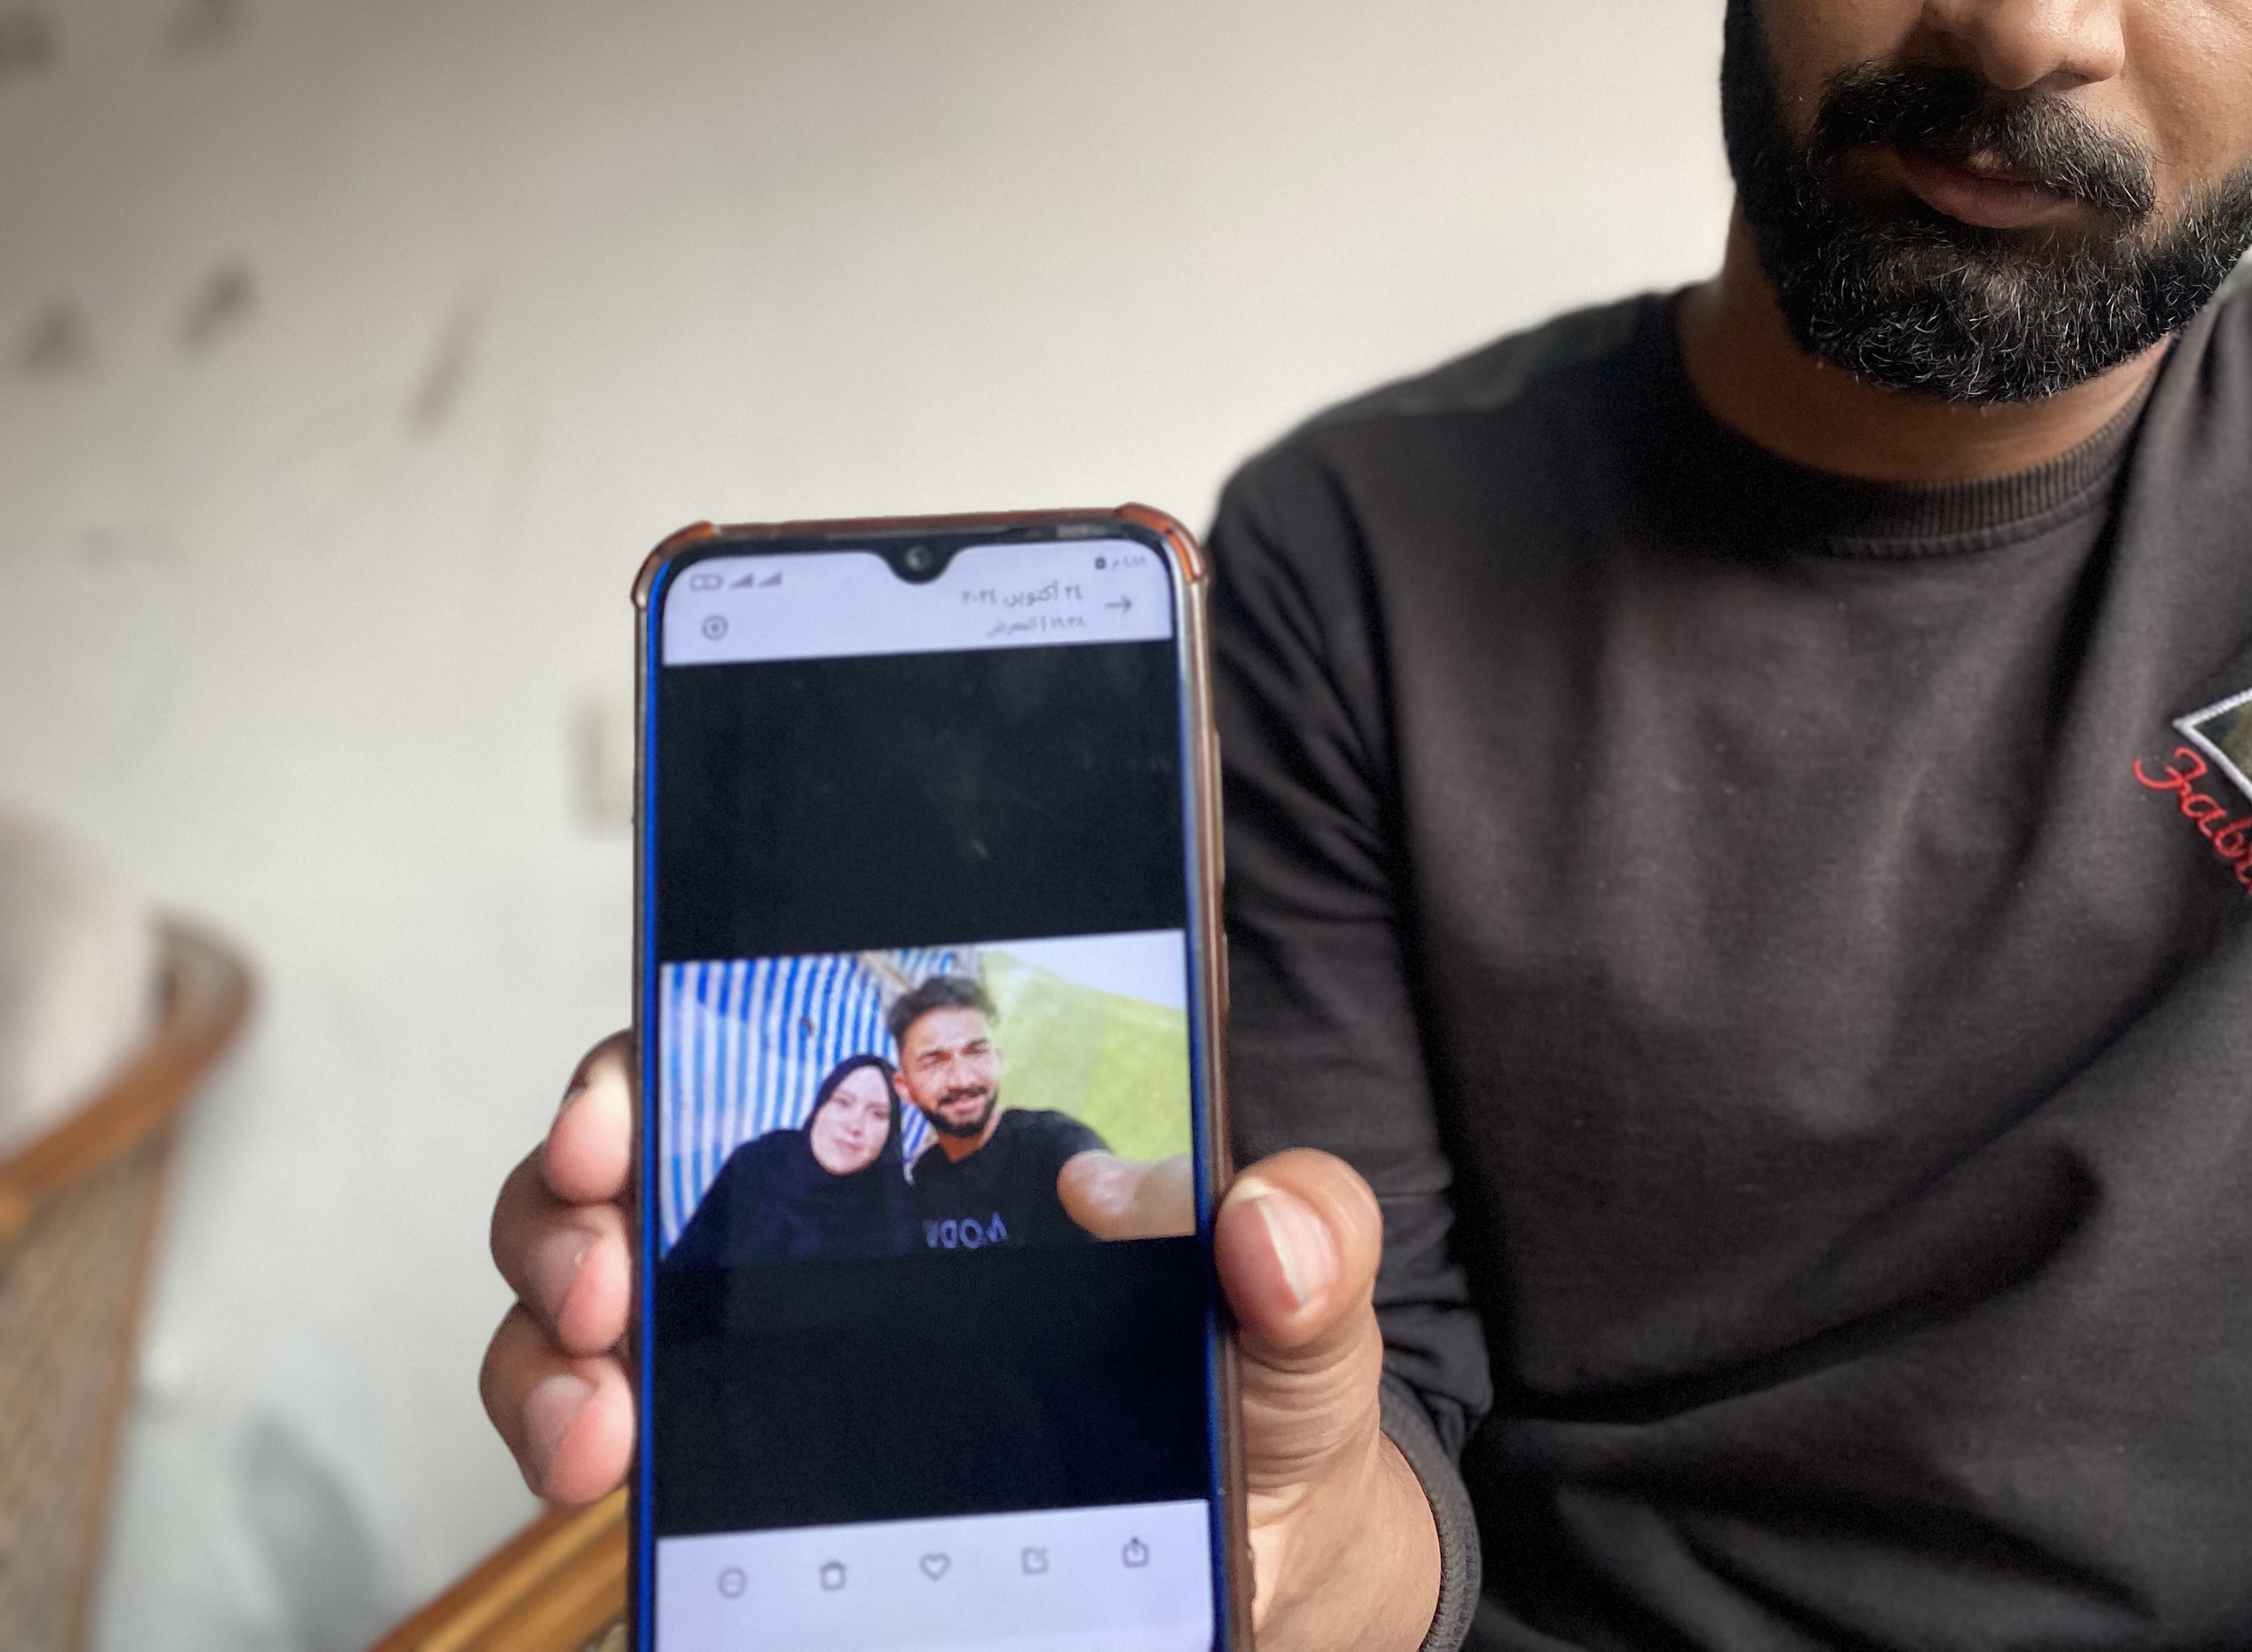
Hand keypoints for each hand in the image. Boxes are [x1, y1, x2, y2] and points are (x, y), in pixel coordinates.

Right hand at [482, 1040, 1441, 1651]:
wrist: (1246, 1587)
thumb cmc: (1254, 1420)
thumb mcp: (1305, 1331)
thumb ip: (1314, 1257)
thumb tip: (1257, 1221)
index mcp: (951, 1152)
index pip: (773, 1050)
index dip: (663, 1057)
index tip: (620, 1115)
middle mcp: (832, 1230)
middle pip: (641, 1161)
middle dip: (574, 1204)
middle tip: (601, 1281)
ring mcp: (772, 1351)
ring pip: (594, 1295)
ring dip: (551, 1338)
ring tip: (595, 1422)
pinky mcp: (748, 1469)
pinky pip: (612, 1427)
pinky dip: (569, 1435)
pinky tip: (604, 1478)